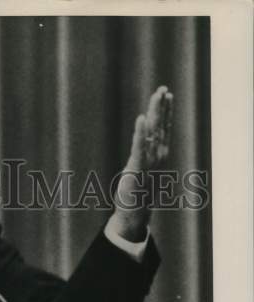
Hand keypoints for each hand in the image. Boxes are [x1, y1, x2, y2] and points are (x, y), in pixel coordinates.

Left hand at [111, 85, 172, 241]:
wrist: (135, 214)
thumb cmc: (138, 192)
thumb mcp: (142, 169)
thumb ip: (143, 155)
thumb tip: (141, 148)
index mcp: (159, 154)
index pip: (163, 128)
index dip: (165, 110)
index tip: (166, 94)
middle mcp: (157, 155)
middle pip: (160, 125)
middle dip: (162, 106)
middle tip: (163, 88)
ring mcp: (149, 161)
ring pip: (153, 131)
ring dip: (155, 112)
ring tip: (157, 95)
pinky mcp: (136, 167)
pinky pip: (139, 146)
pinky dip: (140, 132)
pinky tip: (141, 118)